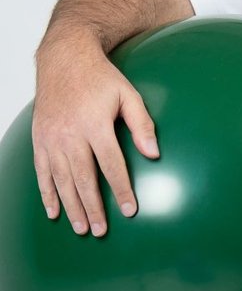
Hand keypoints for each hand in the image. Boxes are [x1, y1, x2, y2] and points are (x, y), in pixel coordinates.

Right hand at [32, 33, 158, 236]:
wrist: (63, 60)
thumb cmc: (100, 78)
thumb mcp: (128, 94)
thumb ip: (142, 123)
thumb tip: (154, 154)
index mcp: (95, 125)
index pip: (111, 165)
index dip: (121, 189)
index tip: (130, 210)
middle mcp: (69, 135)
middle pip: (83, 178)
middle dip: (93, 207)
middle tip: (102, 230)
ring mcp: (51, 138)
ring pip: (60, 180)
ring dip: (71, 206)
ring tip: (81, 228)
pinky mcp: (38, 139)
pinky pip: (41, 172)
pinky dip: (47, 193)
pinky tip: (54, 211)